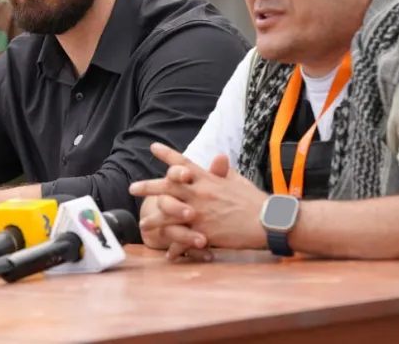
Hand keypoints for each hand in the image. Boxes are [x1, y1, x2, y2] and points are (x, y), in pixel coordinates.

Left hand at [130, 143, 268, 258]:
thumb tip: (217, 158)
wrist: (265, 220)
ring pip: (168, 213)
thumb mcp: (237, 180)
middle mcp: (198, 193)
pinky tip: (166, 251)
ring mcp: (199, 212)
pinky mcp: (203, 231)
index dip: (166, 154)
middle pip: (166, 186)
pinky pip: (182, 238)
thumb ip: (222, 171)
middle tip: (132, 187)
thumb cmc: (253, 199)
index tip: (152, 147)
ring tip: (143, 222)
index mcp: (207, 178)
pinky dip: (173, 245)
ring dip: (154, 218)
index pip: (182, 162)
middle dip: (147, 187)